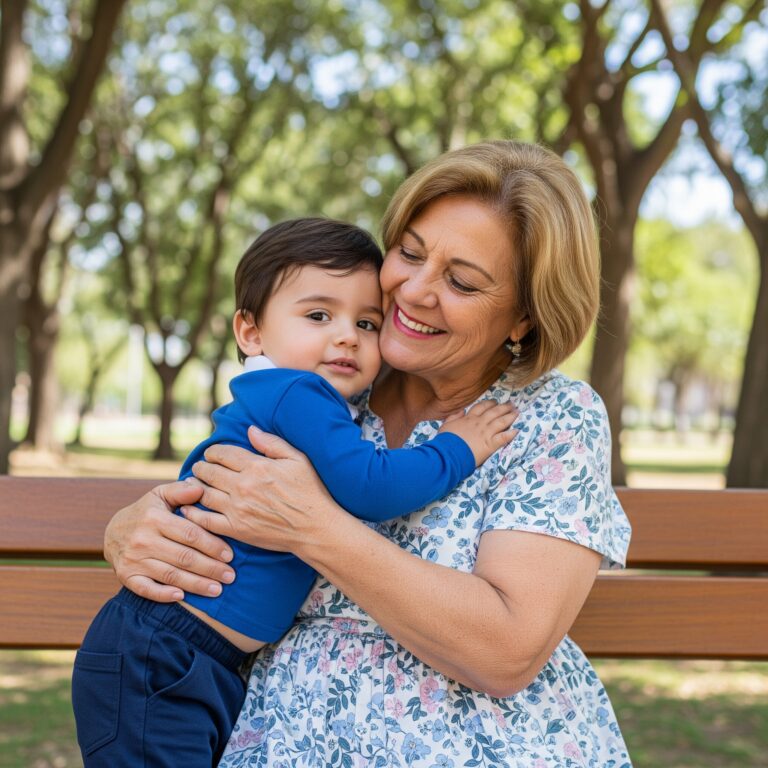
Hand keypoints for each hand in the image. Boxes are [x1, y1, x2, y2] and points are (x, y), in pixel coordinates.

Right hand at [104, 480, 234, 601]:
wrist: (112, 531)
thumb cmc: (146, 511)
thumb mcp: (160, 495)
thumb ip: (180, 491)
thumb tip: (200, 488)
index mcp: (154, 518)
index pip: (190, 534)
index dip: (212, 545)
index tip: (230, 555)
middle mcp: (143, 540)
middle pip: (184, 557)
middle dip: (210, 568)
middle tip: (230, 576)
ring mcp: (133, 559)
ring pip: (170, 575)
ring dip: (196, 585)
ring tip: (217, 589)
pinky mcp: (126, 576)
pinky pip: (146, 589)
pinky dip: (163, 594)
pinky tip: (182, 597)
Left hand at [181, 426, 341, 554]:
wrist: (315, 528)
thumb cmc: (310, 491)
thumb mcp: (298, 460)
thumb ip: (272, 443)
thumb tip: (250, 429)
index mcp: (257, 467)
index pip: (224, 454)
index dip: (213, 452)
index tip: (211, 453)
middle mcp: (243, 486)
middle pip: (210, 472)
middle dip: (201, 467)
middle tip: (199, 467)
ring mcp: (237, 509)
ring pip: (204, 494)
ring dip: (195, 487)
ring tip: (193, 484)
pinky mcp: (236, 529)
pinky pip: (206, 520)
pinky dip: (194, 513)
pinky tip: (188, 508)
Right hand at [438, 400, 517, 464]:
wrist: (448, 453)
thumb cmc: (445, 440)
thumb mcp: (446, 425)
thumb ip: (454, 416)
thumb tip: (461, 410)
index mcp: (469, 418)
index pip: (482, 407)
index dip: (490, 403)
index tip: (495, 402)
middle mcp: (480, 423)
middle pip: (494, 412)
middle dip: (504, 407)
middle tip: (512, 404)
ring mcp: (486, 433)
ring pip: (501, 421)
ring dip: (510, 416)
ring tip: (517, 413)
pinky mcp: (490, 444)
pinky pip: (503, 437)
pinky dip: (511, 434)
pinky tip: (517, 430)